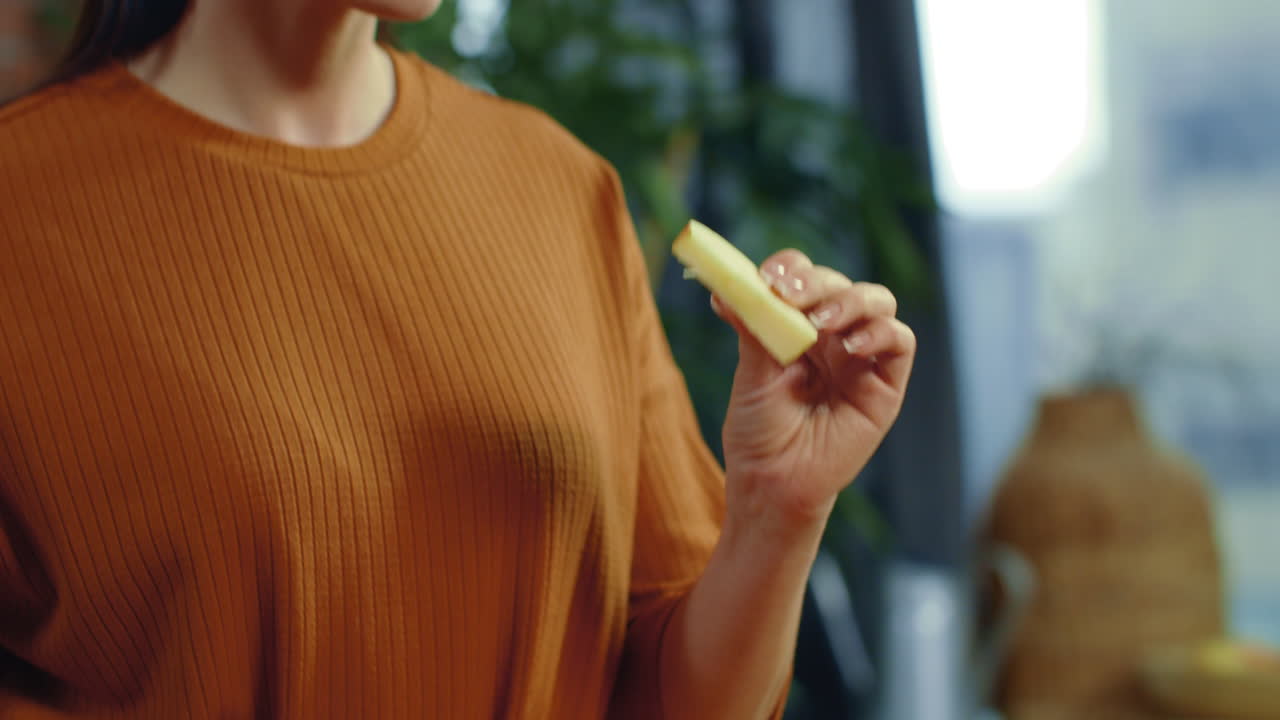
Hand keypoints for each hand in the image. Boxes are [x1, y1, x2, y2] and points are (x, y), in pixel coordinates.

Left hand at [713, 250, 915, 535]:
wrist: (773, 482)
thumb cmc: (759, 430)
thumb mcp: (751, 374)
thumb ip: (754, 328)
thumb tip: (729, 289)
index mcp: (797, 324)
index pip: (802, 276)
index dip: (789, 268)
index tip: (767, 279)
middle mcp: (832, 334)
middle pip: (839, 283)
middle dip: (816, 283)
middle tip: (789, 295)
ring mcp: (861, 357)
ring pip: (877, 301)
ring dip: (850, 301)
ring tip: (821, 323)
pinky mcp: (886, 384)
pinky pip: (900, 342)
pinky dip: (880, 333)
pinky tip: (851, 347)